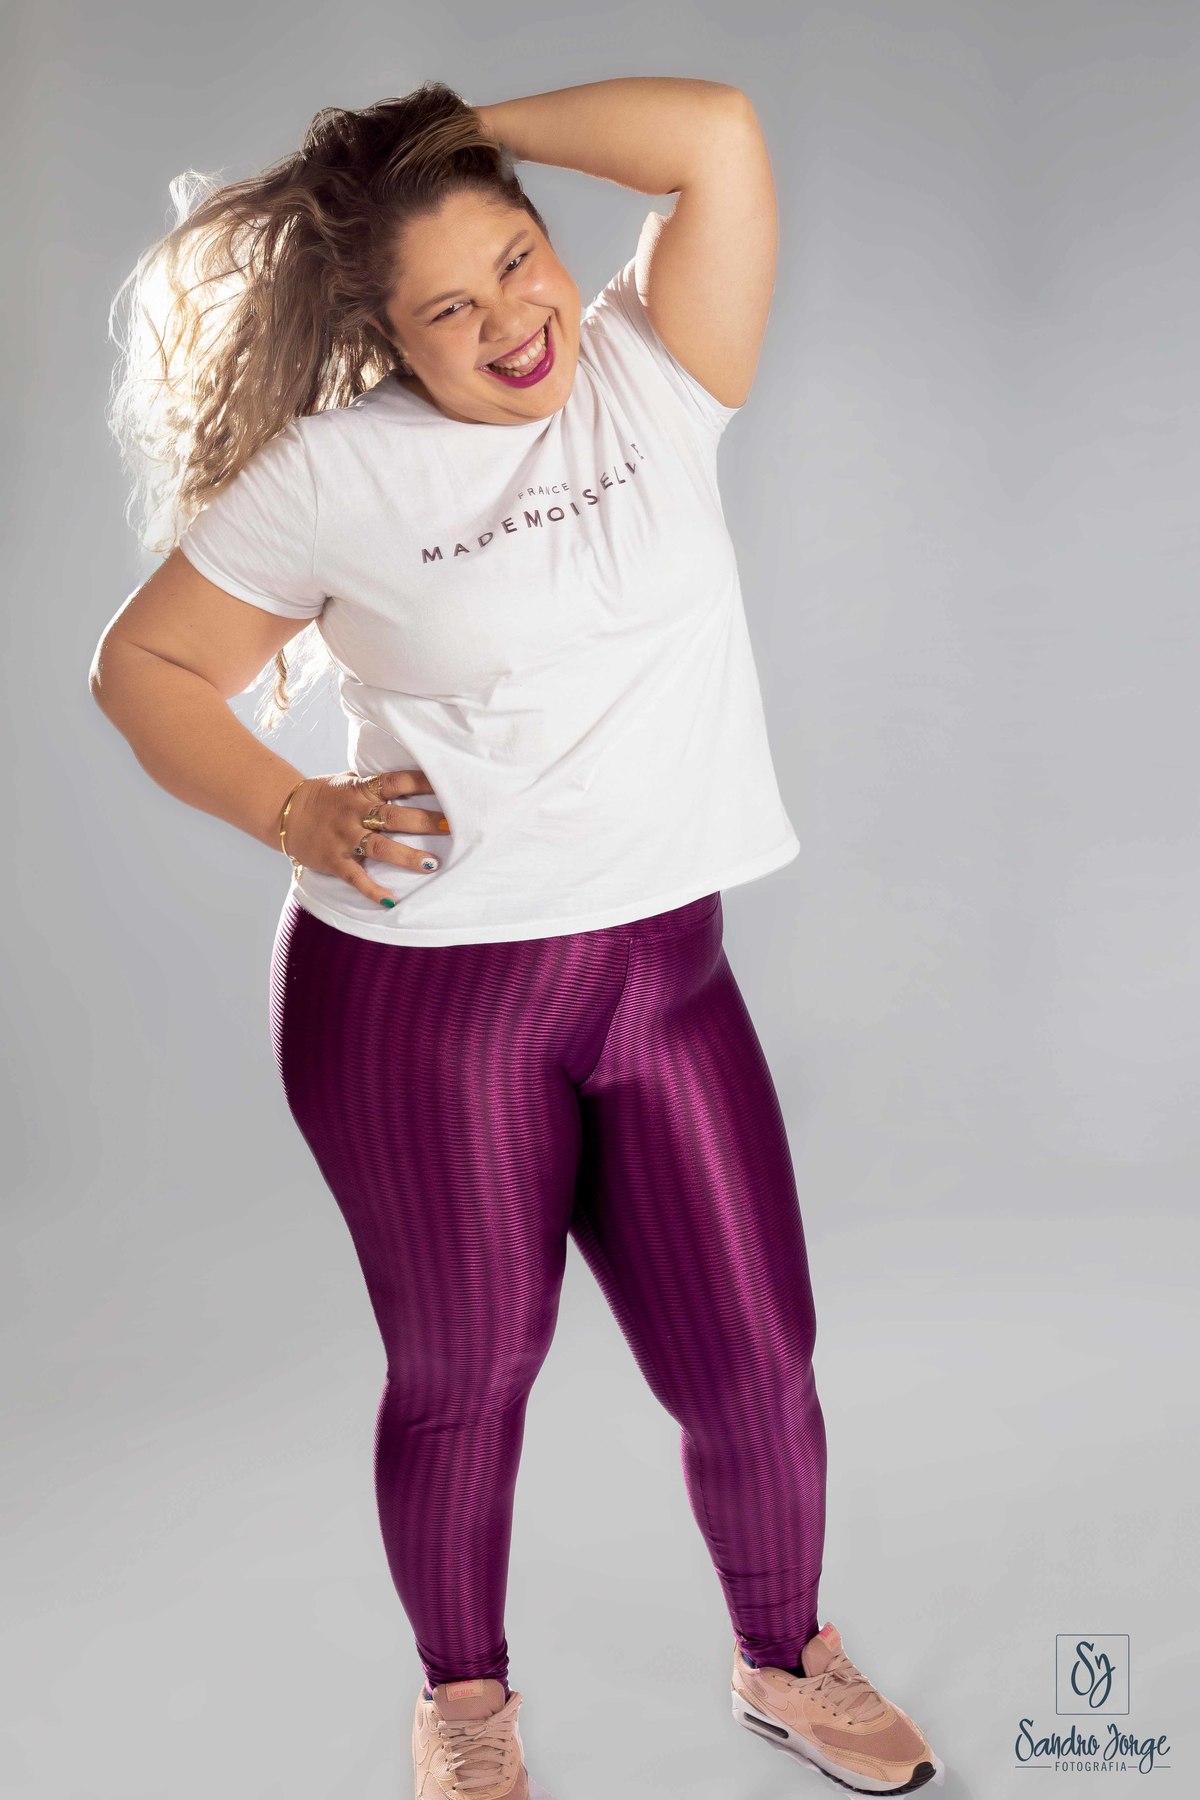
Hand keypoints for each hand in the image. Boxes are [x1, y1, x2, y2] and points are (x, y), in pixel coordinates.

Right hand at [282, 769, 449, 907]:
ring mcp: (345, 837)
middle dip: (425, 822)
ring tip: (432, 864)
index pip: (396, 782)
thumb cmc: (323, 796)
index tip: (448, 785)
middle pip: (395, 817)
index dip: (422, 782)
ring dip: (407, 856)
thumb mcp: (347, 781)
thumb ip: (373, 784)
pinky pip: (356, 877)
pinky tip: (391, 901)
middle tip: (453, 827)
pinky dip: (373, 891)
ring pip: (380, 847)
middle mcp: (355, 813)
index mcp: (361, 790)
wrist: (283, 812)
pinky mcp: (335, 860)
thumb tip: (408, 780)